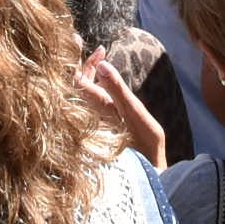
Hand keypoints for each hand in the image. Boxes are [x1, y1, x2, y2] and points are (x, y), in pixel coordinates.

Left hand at [76, 51, 166, 168]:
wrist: (148, 176)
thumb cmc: (145, 146)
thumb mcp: (136, 114)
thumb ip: (117, 89)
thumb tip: (102, 64)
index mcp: (96, 110)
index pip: (76, 80)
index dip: (79, 60)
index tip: (96, 47)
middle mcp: (89, 117)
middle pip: (76, 86)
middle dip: (86, 66)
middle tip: (101, 52)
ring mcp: (93, 123)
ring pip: (82, 95)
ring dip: (90, 76)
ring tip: (100, 61)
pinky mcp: (98, 129)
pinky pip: (89, 104)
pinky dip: (94, 88)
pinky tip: (104, 81)